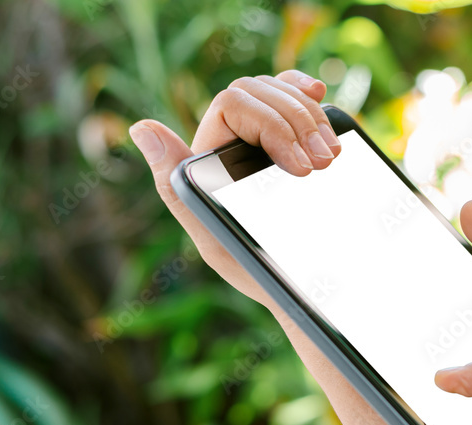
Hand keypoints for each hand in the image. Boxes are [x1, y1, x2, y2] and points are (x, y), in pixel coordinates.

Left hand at [128, 70, 341, 305]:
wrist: (303, 288)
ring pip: (280, 89)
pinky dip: (308, 95)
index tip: (302, 168)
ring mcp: (263, 138)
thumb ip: (178, 189)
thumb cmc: (256, 273)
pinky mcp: (292, 142)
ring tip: (331, 156)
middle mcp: (231, 141)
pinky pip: (295, 98)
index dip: (272, 123)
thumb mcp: (215, 241)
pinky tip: (322, 97)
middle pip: (259, 90)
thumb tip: (140, 128)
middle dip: (298, 118)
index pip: (234, 103)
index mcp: (209, 157)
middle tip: (324, 163)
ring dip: (311, 114)